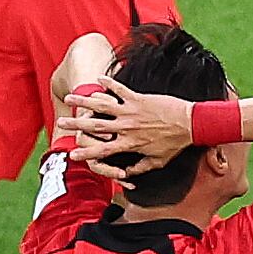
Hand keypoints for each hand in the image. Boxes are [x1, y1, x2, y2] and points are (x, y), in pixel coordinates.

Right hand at [60, 75, 193, 169]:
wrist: (191, 124)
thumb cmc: (175, 143)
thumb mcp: (157, 162)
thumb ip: (139, 168)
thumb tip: (127, 175)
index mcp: (129, 144)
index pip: (102, 150)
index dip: (86, 152)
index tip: (72, 154)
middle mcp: (126, 127)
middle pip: (95, 126)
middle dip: (76, 124)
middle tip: (61, 123)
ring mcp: (131, 111)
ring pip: (102, 106)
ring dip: (84, 101)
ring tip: (70, 97)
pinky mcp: (138, 98)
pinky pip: (120, 89)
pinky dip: (108, 83)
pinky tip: (98, 78)